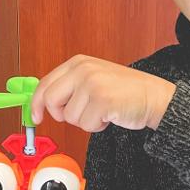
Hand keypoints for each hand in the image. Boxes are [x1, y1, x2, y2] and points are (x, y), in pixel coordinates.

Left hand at [30, 55, 175, 132]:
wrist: (154, 96)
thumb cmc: (125, 91)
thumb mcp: (93, 78)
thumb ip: (70, 86)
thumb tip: (42, 102)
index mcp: (78, 63)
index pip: (45, 84)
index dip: (36, 103)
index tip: (36, 116)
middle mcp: (83, 70)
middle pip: (51, 101)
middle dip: (61, 114)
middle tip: (80, 114)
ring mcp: (92, 84)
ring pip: (69, 117)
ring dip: (86, 120)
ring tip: (102, 110)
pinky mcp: (102, 100)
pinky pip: (86, 125)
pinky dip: (97, 126)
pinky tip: (109, 115)